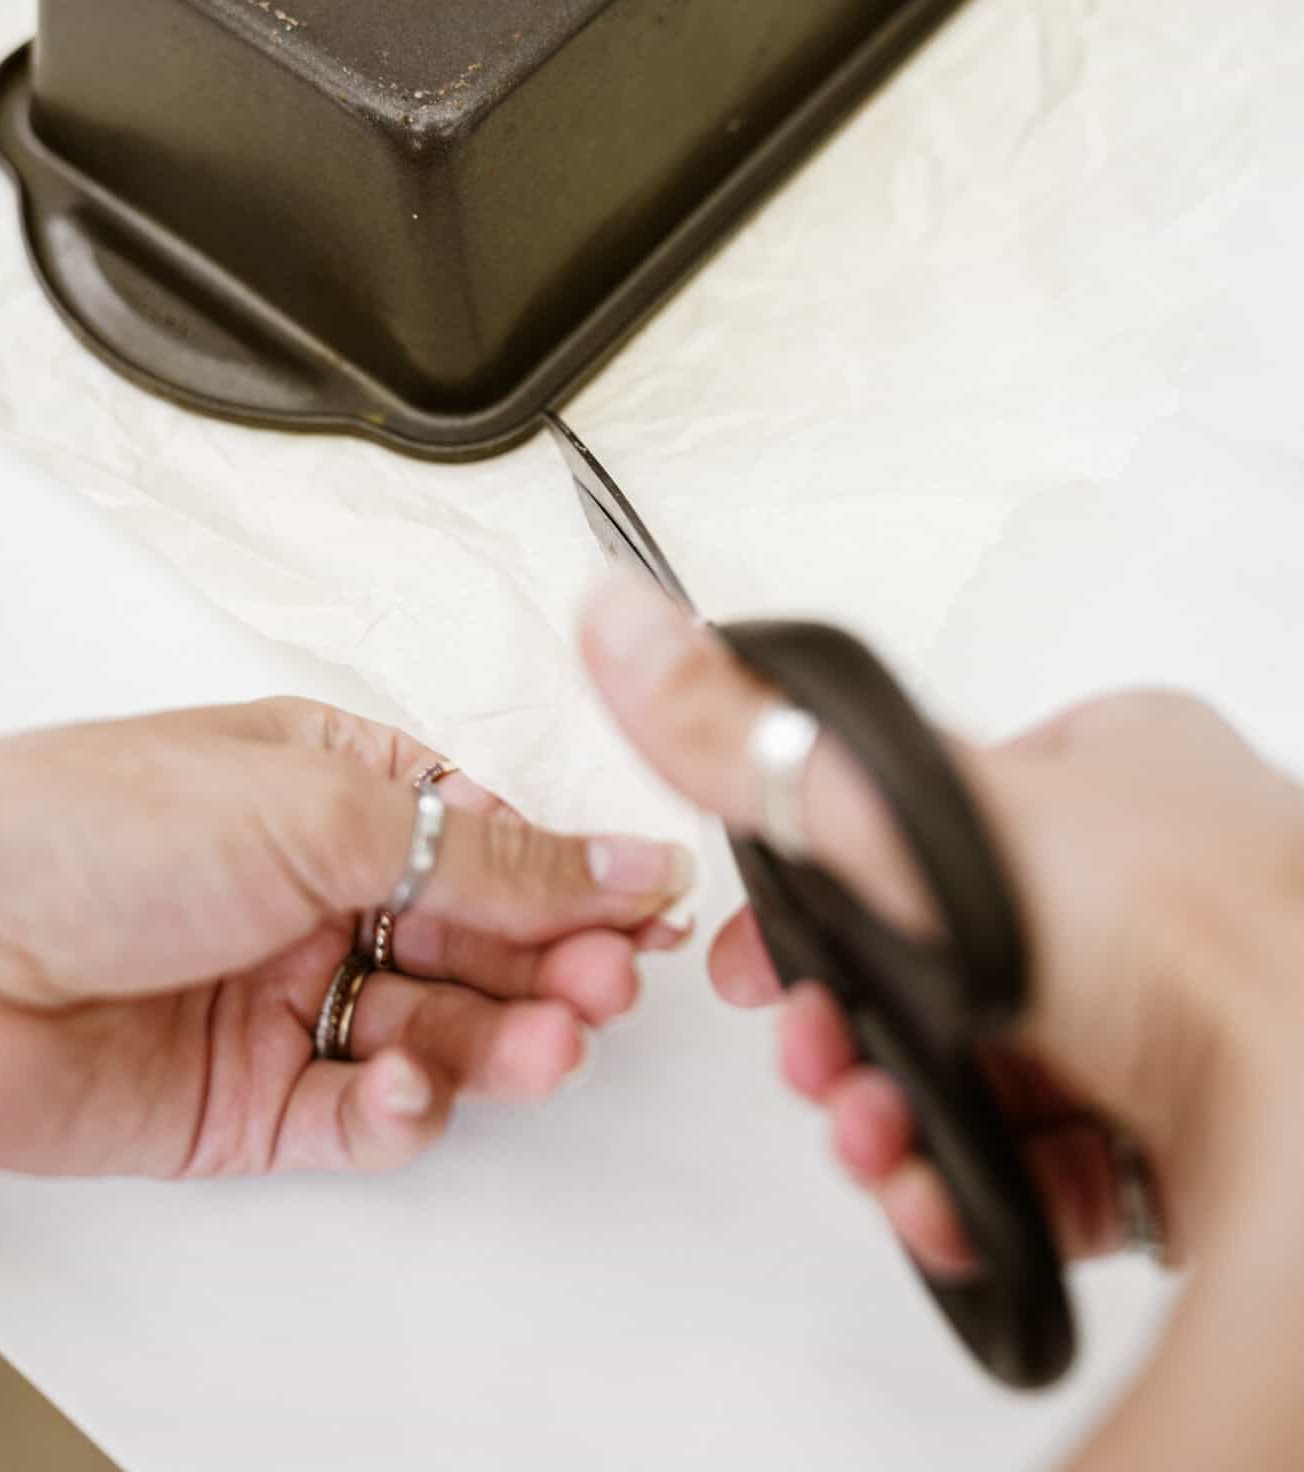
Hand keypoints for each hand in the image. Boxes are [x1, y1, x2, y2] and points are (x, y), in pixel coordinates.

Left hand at [0, 697, 693, 1177]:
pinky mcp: (249, 1096)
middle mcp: (316, 886)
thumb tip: (622, 856)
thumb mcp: (317, 809)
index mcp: (334, 783)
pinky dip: (402, 1113)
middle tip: (607, 988)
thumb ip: (487, 851)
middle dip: (553, 964)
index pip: (491, 832)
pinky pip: (362, 1113)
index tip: (649, 912)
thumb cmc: (86, 827)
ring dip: (500, 1042)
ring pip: (438, 1029)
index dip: (575, 876)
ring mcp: (287, 991)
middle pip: (480, 935)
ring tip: (540, 1046)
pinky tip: (407, 1092)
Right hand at [582, 571, 1303, 1470]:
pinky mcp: (1202, 1127)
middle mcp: (1154, 878)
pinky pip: (1066, 1161)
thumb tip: (620, 621)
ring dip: (904, 1117)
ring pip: (997, 1068)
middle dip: (853, 1031)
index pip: (922, 819)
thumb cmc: (1177, 930)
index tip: (764, 962)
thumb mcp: (921, 809)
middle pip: (946, 960)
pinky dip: (990, 1189)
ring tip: (876, 1146)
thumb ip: (755, 740)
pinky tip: (949, 1201)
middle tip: (818, 1067)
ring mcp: (1187, 1009)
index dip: (821, 895)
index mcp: (1108, 766)